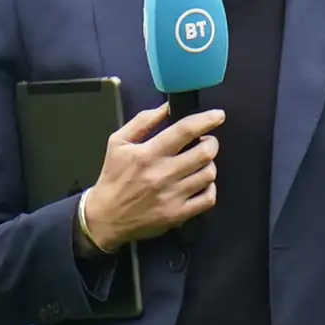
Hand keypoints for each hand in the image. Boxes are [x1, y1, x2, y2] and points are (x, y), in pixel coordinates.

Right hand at [76, 104, 222, 249]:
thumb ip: (142, 121)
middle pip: (204, 153)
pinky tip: (200, 183)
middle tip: (206, 142)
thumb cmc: (114, 177)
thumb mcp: (118, 142)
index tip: (218, 115)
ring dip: (209, 164)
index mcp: (147, 154)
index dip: (206, 120)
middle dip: (211, 143)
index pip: (184, 131)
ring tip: (199, 163)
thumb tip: (167, 107)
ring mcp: (172, 196)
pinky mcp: (178, 214)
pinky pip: (208, 198)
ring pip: (208, 174)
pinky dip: (209, 187)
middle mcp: (162, 174)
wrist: (106, 216)